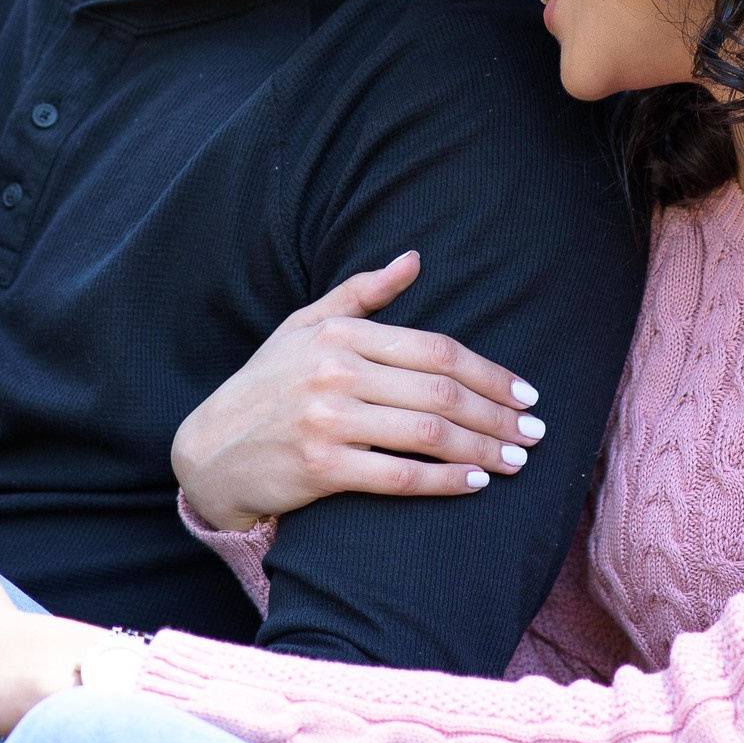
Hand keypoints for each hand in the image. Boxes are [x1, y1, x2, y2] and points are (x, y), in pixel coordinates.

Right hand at [171, 250, 544, 532]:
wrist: (208, 451)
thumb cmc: (265, 385)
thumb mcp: (303, 326)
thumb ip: (361, 293)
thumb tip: (414, 260)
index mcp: (340, 333)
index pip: (436, 349)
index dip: (490, 372)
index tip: (525, 392)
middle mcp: (335, 371)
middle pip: (441, 391)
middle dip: (497, 413)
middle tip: (534, 432)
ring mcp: (327, 420)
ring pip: (428, 433)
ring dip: (484, 448)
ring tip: (516, 460)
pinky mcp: (321, 468)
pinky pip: (400, 476)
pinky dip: (445, 480)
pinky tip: (476, 482)